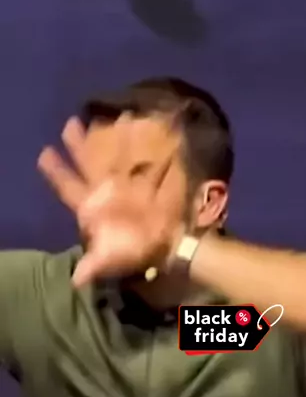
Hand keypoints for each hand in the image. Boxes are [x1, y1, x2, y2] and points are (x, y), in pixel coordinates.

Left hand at [37, 115, 183, 286]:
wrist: (171, 248)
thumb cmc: (137, 252)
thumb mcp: (112, 260)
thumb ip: (95, 265)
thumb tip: (76, 280)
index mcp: (92, 208)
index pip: (69, 188)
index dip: (57, 172)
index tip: (44, 153)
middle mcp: (106, 192)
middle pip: (88, 164)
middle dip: (78, 144)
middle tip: (70, 122)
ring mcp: (126, 184)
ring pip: (114, 156)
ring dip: (110, 137)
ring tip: (105, 116)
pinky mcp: (148, 181)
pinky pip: (142, 158)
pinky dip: (141, 142)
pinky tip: (141, 122)